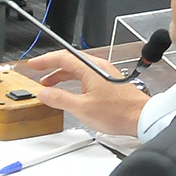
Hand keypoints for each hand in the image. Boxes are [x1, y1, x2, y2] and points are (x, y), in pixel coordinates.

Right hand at [24, 49, 146, 136]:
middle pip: (70, 62)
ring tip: (50, 85)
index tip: (34, 64)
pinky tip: (70, 91)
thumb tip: (44, 93)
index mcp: (91, 69)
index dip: (45, 60)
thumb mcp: (82, 108)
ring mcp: (105, 74)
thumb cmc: (118, 112)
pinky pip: (86, 77)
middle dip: (52, 68)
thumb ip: (60, 99)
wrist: (141, 117)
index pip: (62, 57)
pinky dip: (74, 81)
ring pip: (78, 70)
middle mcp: (98, 67)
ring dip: (62, 76)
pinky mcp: (109, 82)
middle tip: (39, 72)